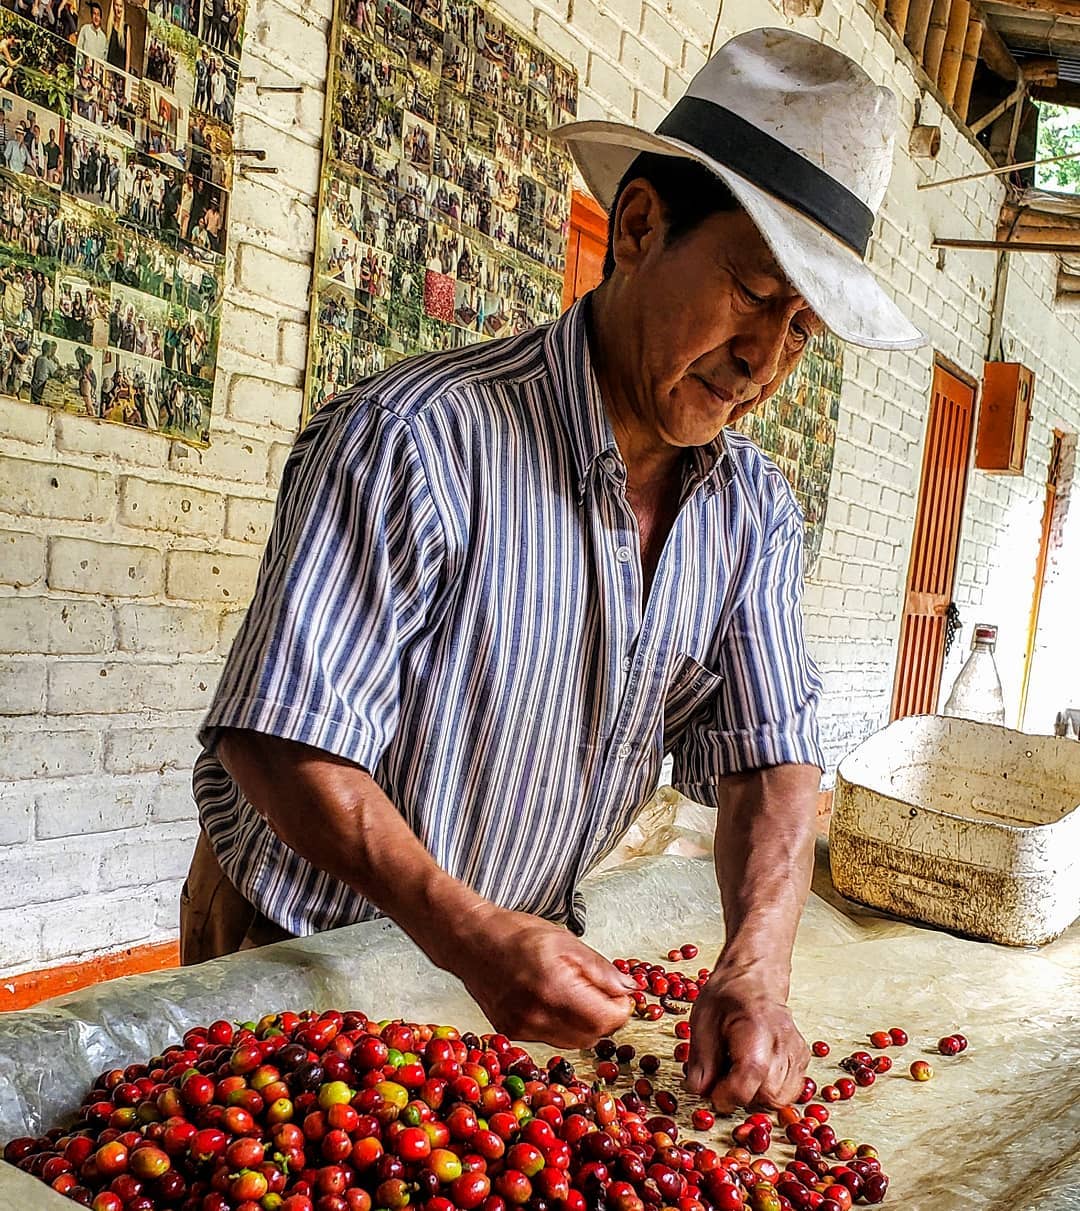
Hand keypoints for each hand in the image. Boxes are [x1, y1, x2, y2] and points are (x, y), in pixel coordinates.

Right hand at [449, 905, 636, 1048]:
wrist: (471, 941)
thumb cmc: (516, 934)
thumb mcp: (566, 941)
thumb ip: (600, 970)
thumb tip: (628, 989)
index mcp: (555, 989)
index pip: (605, 1020)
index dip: (621, 1010)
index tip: (622, 995)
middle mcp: (537, 1016)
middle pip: (592, 1035)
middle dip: (605, 1017)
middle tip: (603, 993)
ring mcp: (522, 1028)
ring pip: (573, 1041)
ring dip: (585, 1023)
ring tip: (577, 993)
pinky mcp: (512, 1033)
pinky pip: (551, 1038)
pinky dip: (562, 1024)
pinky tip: (554, 1000)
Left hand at [684, 970, 809, 1111]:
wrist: (754, 978)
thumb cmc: (728, 996)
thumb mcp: (703, 1020)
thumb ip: (701, 1059)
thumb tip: (698, 1091)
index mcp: (757, 1028)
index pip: (749, 1077)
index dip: (727, 1095)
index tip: (711, 1094)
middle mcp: (784, 1042)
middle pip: (768, 1094)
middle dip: (742, 1097)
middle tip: (723, 1080)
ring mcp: (797, 1051)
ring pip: (781, 1098)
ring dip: (757, 1096)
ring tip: (739, 1073)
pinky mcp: (803, 1058)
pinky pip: (790, 1091)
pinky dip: (771, 1091)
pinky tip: (755, 1073)